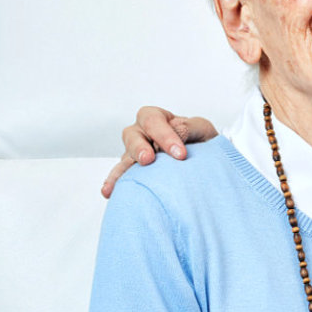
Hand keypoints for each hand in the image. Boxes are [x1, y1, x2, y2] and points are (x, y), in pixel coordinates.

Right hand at [101, 106, 218, 197]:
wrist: (202, 159)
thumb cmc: (199, 140)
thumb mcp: (200, 129)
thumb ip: (190, 127)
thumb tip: (177, 132)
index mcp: (156, 118)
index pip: (154, 121)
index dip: (165, 136)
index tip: (180, 154)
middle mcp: (140, 133)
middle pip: (132, 136)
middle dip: (139, 148)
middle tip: (148, 160)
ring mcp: (133, 153)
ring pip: (124, 157)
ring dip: (122, 169)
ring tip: (117, 183)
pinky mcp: (132, 171)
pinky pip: (121, 176)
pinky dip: (115, 183)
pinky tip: (109, 193)